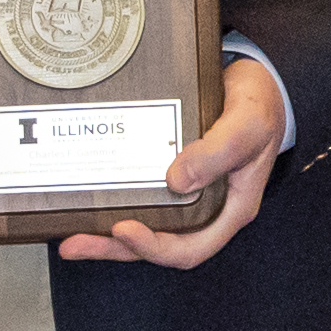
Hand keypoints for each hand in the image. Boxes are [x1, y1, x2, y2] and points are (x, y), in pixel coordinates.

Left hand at [58, 59, 295, 269]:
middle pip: (159, 243)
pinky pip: (143, 198)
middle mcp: (207, 209)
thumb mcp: (247, 125)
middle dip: (115, 248)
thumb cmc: (260, 105)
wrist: (258, 82)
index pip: (191, 247)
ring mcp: (188, 195)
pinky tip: (89, 200)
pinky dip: (116, 203)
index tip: (124, 229)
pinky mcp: (172, 175)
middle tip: (75, 243)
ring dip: (108, 235)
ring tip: (70, 236)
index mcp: (230, 208)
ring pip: (147, 225)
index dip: (154, 247)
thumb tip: (175, 181)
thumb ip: (217, 152)